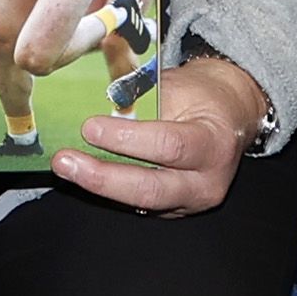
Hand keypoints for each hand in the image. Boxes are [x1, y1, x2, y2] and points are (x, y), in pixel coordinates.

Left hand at [54, 54, 267, 216]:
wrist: (230, 117)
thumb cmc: (201, 95)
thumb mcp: (178, 85)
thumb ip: (142, 98)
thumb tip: (95, 102)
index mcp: (213, 143)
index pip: (169, 145)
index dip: (127, 139)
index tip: (90, 128)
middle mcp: (206, 182)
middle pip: (151, 189)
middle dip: (104, 178)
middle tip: (66, 161)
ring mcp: (191, 202)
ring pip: (142, 202)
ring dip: (100, 186)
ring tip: (67, 168)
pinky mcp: (175, 209)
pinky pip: (140, 204)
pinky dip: (110, 190)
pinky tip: (83, 175)